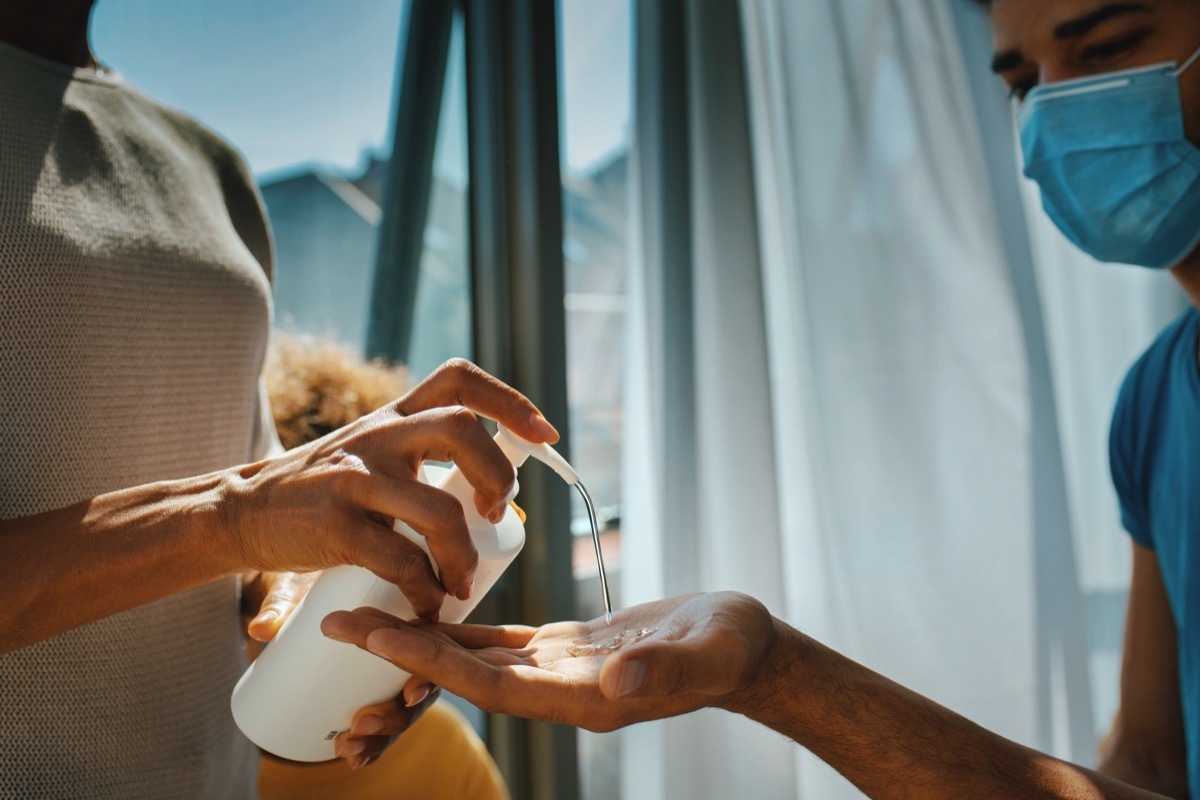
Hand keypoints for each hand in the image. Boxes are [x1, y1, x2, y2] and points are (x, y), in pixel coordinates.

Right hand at [219, 359, 557, 620]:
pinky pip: (400, 560)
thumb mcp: (367, 453)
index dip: (509, 400)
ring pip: (438, 509)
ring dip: (463, 555)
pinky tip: (425, 603)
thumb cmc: (319, 492)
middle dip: (497, 476)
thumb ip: (417, 459)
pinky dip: (424, 589)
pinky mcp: (334, 526)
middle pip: (461, 429)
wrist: (241, 513)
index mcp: (393, 416)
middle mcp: (377, 435)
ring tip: (459, 584)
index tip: (544, 435)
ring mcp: (355, 478)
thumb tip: (497, 504)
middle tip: (499, 515)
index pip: (458, 379)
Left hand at [243, 574, 440, 767]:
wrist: (296, 570)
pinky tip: (352, 760)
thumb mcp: (296, 584)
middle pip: (415, 690)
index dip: (424, 675)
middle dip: (393, 717)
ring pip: (399, 712)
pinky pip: (381, 719)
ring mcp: (390, 669)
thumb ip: (280, 603)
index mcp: (402, 614)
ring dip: (380, 737)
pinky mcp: (372, 685)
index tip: (408, 694)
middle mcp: (406, 645)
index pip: (427, 649)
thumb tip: (258, 629)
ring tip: (347, 748)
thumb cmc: (308, 574)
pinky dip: (370, 744)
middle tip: (360, 725)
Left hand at [321, 592, 777, 731]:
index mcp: (581, 695)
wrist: (743, 651)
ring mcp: (557, 673)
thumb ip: (663, 670)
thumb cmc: (728, 649)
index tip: (375, 631)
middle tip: (332, 623)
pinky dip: (460, 628)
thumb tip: (616, 681)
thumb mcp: (705, 653)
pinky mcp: (564, 651)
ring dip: (417, 640)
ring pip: (472, 660)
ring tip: (362, 617)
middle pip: (462, 675)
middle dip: (399, 651)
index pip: (487, 681)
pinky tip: (428, 609)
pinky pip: (498, 643)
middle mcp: (557, 690)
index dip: (429, 657)